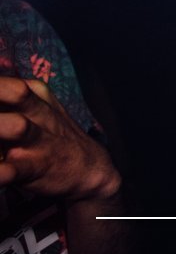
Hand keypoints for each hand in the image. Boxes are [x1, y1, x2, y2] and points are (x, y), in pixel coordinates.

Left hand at [0, 76, 120, 201]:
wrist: (88, 167)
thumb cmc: (48, 135)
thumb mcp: (34, 107)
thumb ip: (7, 96)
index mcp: (34, 94)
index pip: (6, 82)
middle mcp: (38, 113)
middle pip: (15, 93)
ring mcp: (38, 141)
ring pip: (16, 127)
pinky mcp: (34, 168)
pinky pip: (10, 171)